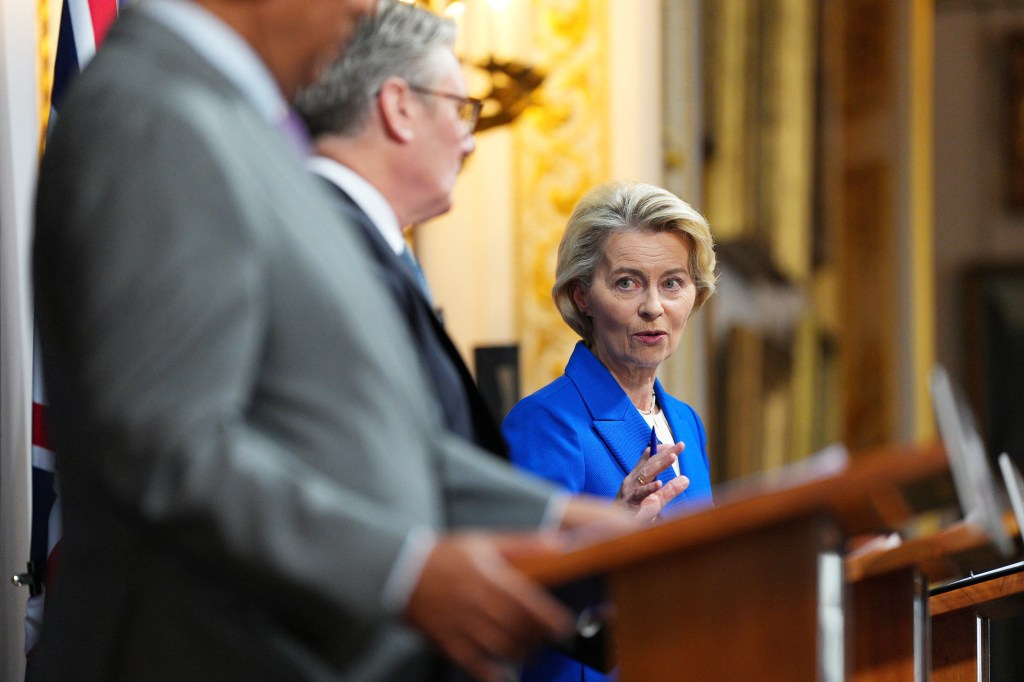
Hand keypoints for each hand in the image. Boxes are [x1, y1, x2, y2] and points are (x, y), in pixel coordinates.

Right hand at [404, 532, 575, 681]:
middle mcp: (475, 601)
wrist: (399, 570)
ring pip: (498, 646)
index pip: (526, 601)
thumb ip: (523, 544)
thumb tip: (560, 544)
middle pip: (515, 627)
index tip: (564, 626)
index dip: (548, 617)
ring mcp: (460, 623)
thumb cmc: (446, 555)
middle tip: (551, 639)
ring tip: (531, 652)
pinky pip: (472, 662)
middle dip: (538, 637)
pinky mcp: (446, 639)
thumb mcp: (484, 541)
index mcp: (487, 575)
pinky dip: (490, 672)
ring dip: (520, 653)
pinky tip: (503, 676)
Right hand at [615, 441, 689, 522]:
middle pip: (651, 463)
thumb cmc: (636, 513)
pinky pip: (640, 494)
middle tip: (680, 445)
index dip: (661, 449)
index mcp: (637, 476)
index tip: (675, 445)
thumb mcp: (657, 500)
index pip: (649, 458)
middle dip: (666, 453)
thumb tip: (686, 479)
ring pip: (646, 474)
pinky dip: (649, 488)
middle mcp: (632, 480)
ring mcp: (630, 490)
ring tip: (673, 457)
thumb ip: (670, 490)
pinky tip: (659, 484)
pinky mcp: (630, 502)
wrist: (616, 530)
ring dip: (660, 465)